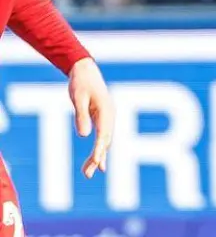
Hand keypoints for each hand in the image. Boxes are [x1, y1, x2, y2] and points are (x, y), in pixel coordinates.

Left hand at [68, 58, 112, 177]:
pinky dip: (99, 148)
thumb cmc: (80, 83)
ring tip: (88, 173)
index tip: (96, 163)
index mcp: (106, 110)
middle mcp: (110, 115)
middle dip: (98, 158)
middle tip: (88, 174)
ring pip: (105, 140)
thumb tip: (83, 136)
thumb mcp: (77, 98)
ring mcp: (108, 116)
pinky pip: (103, 136)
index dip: (100, 150)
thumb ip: (81, 116)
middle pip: (106, 141)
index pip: (104, 134)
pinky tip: (96, 159)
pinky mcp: (102, 117)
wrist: (84, 69)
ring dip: (98, 156)